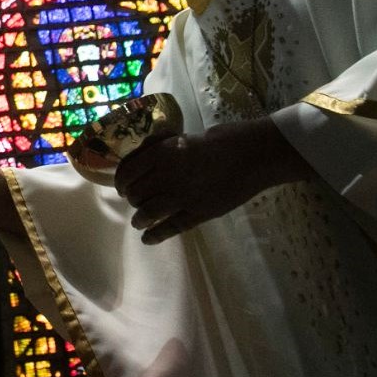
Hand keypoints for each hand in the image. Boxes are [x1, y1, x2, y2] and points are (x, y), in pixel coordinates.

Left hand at [116, 117, 314, 243]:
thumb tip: (143, 155)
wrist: (255, 154)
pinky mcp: (199, 214)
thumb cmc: (223, 140)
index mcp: (163, 152)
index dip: (120, 181)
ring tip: (138, 221)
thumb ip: (162, 147)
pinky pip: (170, 228)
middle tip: (135, 200)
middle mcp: (167, 175)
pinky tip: (147, 239)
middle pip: (135, 193)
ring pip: (147, 213)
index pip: (127, 172)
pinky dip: (155, 235)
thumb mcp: (184, 136)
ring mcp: (183, 197)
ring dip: (139, 218)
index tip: (122, 185)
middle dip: (132, 198)